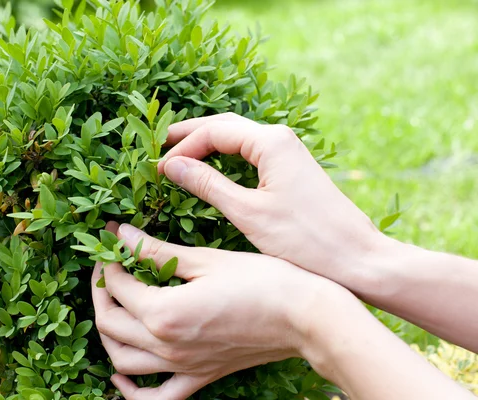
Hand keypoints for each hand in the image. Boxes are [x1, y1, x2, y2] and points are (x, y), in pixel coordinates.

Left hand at [91, 222, 351, 399]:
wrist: (304, 317)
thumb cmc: (261, 281)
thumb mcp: (206, 260)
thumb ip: (157, 252)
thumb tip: (123, 236)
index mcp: (164, 313)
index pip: (117, 287)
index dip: (109, 262)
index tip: (113, 242)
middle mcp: (166, 346)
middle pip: (109, 324)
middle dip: (102, 292)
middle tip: (110, 268)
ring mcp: (183, 367)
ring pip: (122, 362)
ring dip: (109, 334)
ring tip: (114, 308)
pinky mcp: (200, 377)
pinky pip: (156, 398)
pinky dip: (131, 393)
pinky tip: (122, 377)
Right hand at [159, 113, 383, 285]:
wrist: (355, 257)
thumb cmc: (304, 239)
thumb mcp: (248, 212)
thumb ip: (207, 184)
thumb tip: (172, 165)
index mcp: (271, 142)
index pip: (215, 131)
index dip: (183, 146)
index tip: (158, 167)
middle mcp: (281, 138)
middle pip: (225, 126)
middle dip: (191, 135)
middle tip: (159, 146)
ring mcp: (288, 152)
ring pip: (238, 138)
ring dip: (207, 144)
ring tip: (178, 154)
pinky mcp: (292, 168)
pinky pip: (251, 153)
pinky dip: (225, 157)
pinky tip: (211, 168)